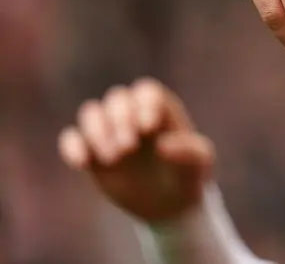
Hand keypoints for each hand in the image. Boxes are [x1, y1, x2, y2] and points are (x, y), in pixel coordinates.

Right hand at [58, 78, 213, 222]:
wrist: (169, 206)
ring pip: (91, 112)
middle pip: (117, 98)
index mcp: (162, 110)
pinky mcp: (91, 153)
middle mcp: (133, 115)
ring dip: (96, 131)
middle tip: (128, 150)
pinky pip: (71, 138)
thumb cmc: (189, 177)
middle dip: (119, 120)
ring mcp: (110, 132)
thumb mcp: (200, 165)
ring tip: (113, 158)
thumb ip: (190, 152)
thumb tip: (162, 145)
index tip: (148, 130)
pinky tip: (83, 162)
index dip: (144, 105)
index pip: (146, 91)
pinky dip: (72, 146)